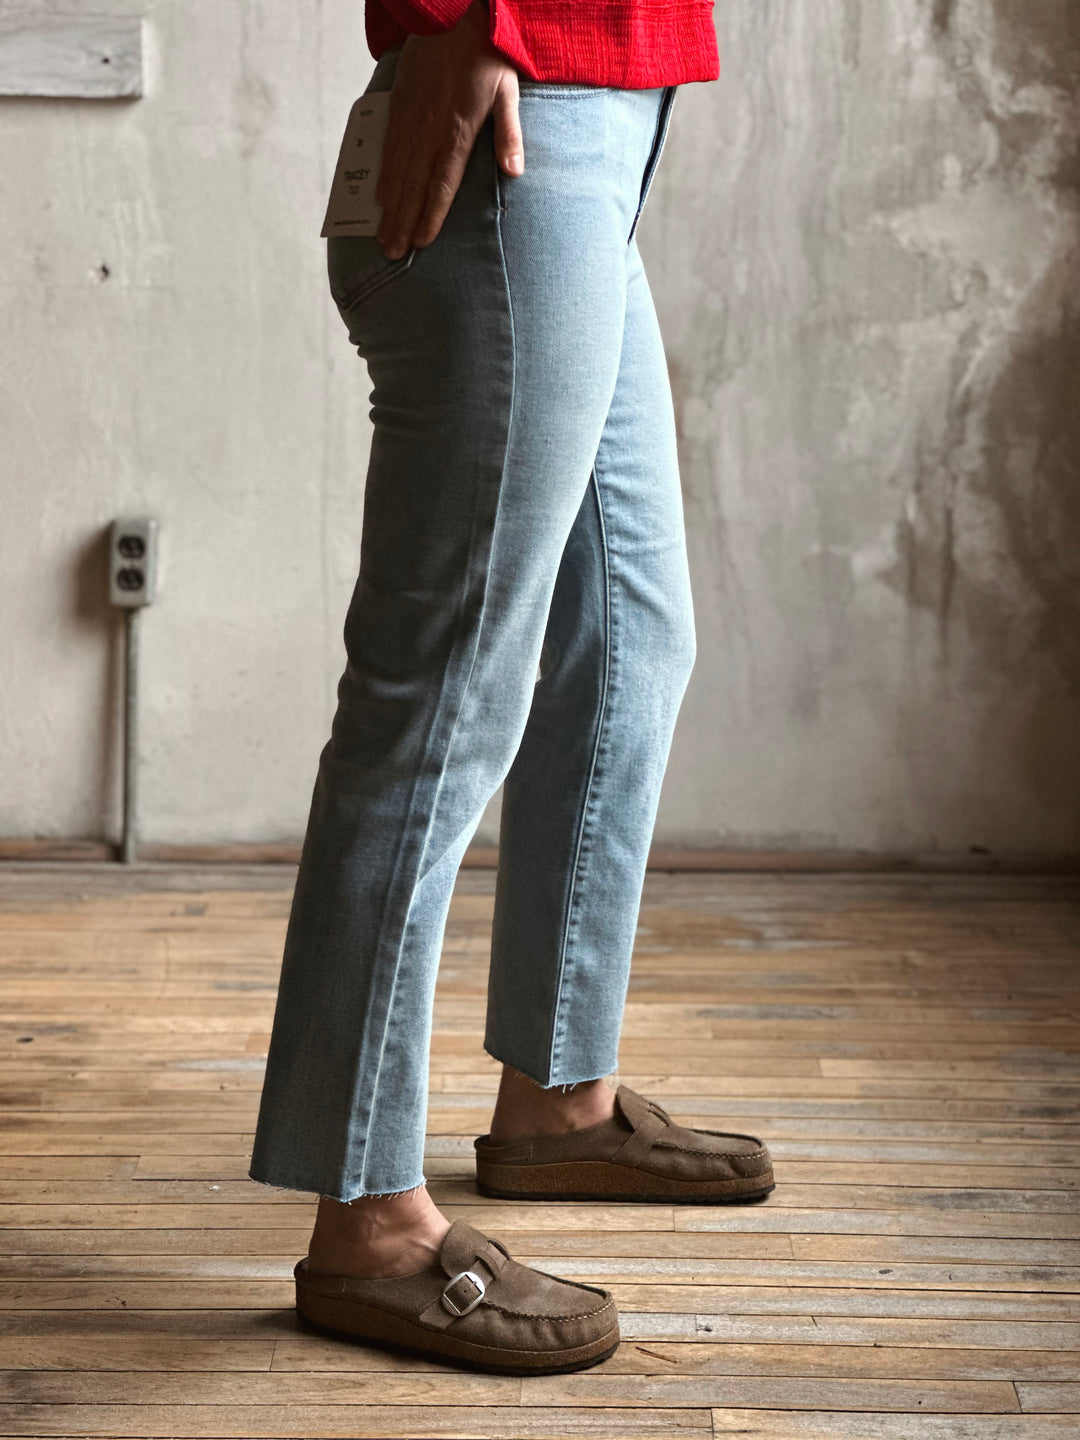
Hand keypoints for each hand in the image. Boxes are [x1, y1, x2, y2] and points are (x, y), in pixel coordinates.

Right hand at [375, 0, 523, 258]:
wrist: (449, 13)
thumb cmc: (485, 52)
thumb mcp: (508, 90)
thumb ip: (510, 133)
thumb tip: (515, 172)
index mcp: (456, 131)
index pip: (441, 184)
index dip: (431, 215)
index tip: (422, 242)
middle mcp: (428, 130)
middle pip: (414, 186)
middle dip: (403, 222)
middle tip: (393, 252)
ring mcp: (410, 119)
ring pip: (396, 172)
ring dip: (389, 207)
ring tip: (383, 236)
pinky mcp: (398, 106)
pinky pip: (387, 149)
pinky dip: (383, 177)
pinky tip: (379, 197)